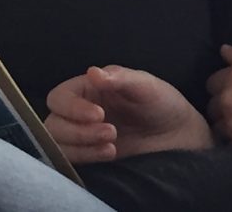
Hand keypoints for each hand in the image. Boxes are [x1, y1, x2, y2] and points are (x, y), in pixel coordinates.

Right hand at [45, 65, 213, 163]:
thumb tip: (93, 72)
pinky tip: (109, 153)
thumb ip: (119, 79)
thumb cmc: (161, 102)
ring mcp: (83, 134)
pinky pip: (70, 159)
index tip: (99, 114)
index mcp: (88, 88)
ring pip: (58, 142)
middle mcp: (79, 110)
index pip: (59, 97)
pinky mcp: (89, 154)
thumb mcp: (145, 85)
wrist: (177, 134)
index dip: (72, 107)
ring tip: (112, 144)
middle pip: (53, 122)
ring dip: (81, 146)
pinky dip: (85, 157)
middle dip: (78, 130)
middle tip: (111, 131)